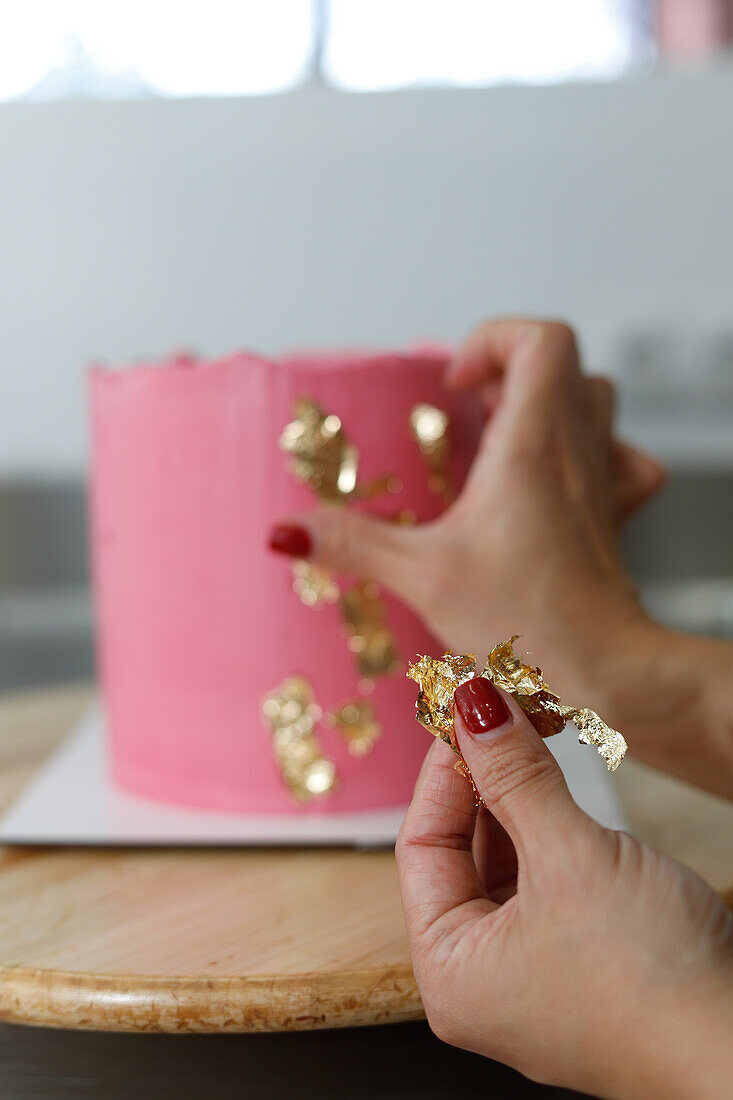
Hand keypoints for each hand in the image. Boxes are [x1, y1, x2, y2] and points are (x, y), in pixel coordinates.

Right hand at [268, 319, 663, 703]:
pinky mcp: (611, 516)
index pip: (541, 338)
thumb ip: (353, 544)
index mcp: (534, 444)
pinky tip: (552, 481)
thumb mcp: (424, 576)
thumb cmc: (529, 624)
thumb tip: (287, 531)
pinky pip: (619, 456)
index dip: (492, 339)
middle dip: (508, 370)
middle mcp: (577, 451)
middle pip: (563, 363)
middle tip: (466, 412)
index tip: (453, 386)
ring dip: (546, 402)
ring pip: (594, 401)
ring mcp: (601, 482)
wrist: (607, 671)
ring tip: (498, 438)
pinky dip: (589, 450)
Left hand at [396, 676, 732, 1097]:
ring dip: (515, 797)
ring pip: (503, 862)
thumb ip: (517, 777)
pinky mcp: (574, 960)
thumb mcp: (573, 859)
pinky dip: (546, 829)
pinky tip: (553, 786)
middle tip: (499, 711)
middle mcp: (479, 978)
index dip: (443, 770)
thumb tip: (475, 706)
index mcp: (450, 971)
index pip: (422, 846)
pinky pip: (541, 880)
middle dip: (481, 777)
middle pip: (459, 852)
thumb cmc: (654, 980)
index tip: (463, 707)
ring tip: (526, 734)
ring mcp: (529, 971)